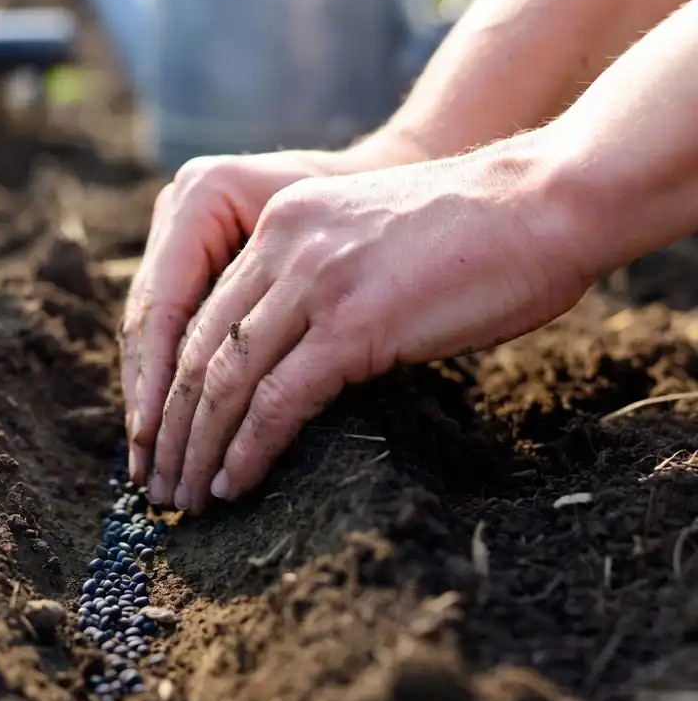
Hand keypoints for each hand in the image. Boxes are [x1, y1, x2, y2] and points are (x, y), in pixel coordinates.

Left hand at [146, 133, 592, 511]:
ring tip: (185, 497)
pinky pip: (277, 401)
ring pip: (223, 380)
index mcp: (279, 224)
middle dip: (169, 427)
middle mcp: (282, 246)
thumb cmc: (471, 235)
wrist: (542, 203)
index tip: (160, 433)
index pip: (197, 313)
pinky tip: (234, 484)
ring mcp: (314, 283)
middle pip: (195, 351)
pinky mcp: (353, 323)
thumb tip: (284, 361)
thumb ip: (314, 288)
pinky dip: (248, 450)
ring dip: (198, 449)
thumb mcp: (365, 244)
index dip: (168, 382)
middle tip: (158, 481)